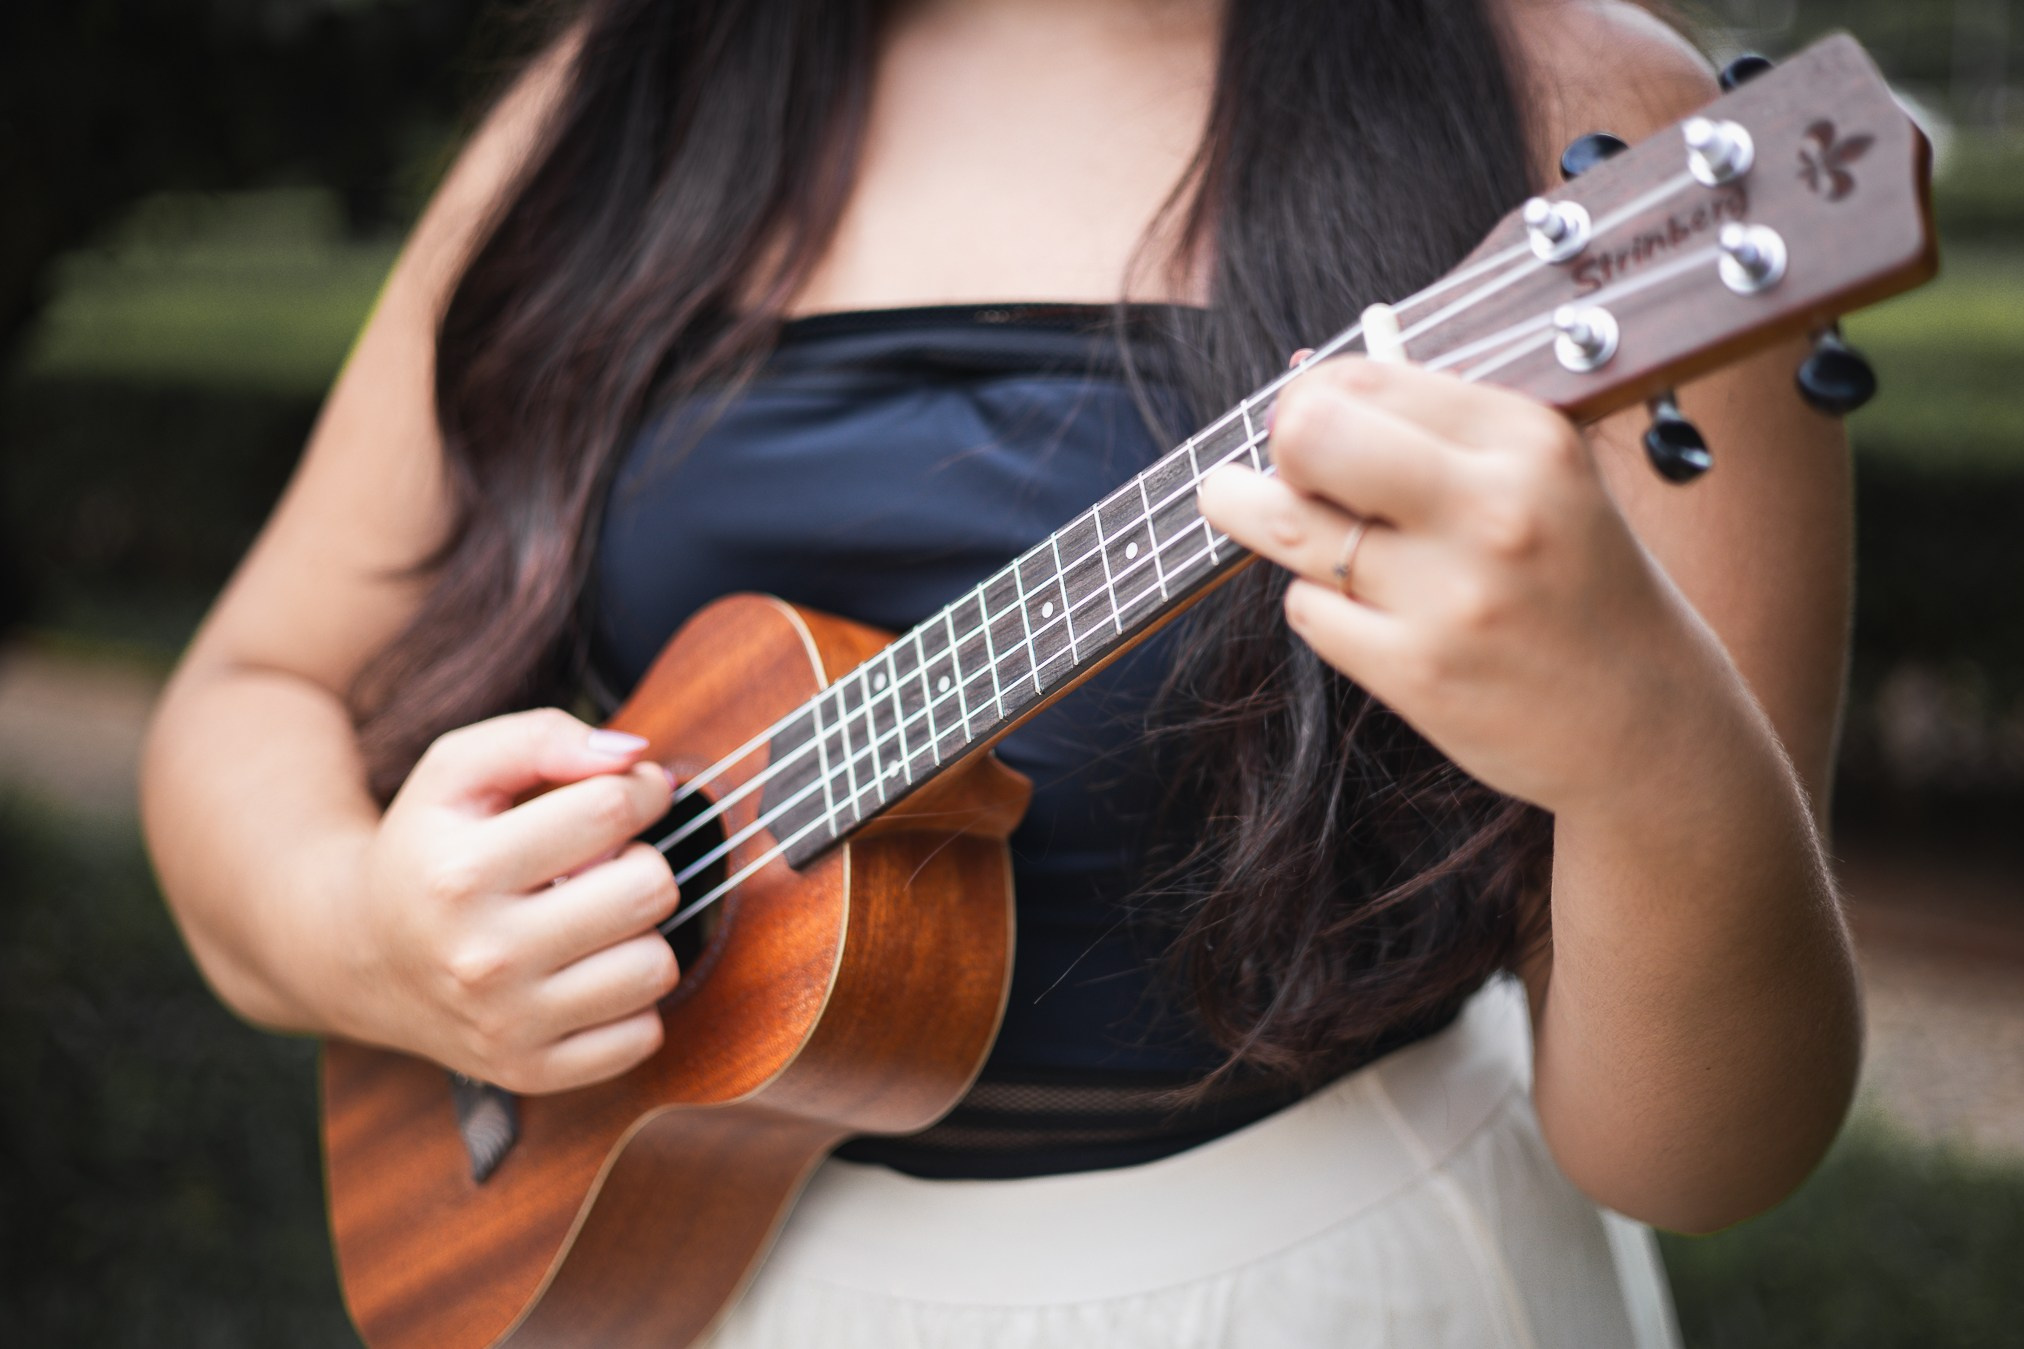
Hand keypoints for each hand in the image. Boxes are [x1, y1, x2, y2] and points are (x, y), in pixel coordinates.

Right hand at [342, 709, 682, 1092]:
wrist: (361, 955)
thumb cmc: (428, 848)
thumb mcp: (458, 769)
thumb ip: (542, 737)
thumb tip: (633, 756)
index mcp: (461, 872)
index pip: (611, 811)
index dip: (641, 789)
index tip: (632, 791)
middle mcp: (482, 957)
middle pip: (648, 889)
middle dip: (641, 861)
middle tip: (604, 862)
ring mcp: (507, 1025)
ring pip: (656, 966)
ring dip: (640, 934)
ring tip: (593, 919)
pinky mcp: (529, 1072)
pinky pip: (643, 1035)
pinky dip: (630, 1002)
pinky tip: (587, 973)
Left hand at [1197, 356, 1727, 816]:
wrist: (1646, 719)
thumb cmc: (1574, 581)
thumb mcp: (1540, 478)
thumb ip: (1432, 432)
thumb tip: (1298, 392)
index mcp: (1528, 439)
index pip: (1366, 379)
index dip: (1313, 395)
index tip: (1304, 416)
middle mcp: (1494, 508)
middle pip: (1311, 436)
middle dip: (1274, 442)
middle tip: (1265, 460)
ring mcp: (1453, 596)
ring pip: (1290, 526)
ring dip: (1244, 509)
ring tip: (1227, 498)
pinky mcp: (1419, 672)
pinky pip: (1310, 611)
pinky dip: (1318, 603)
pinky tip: (1361, 607)